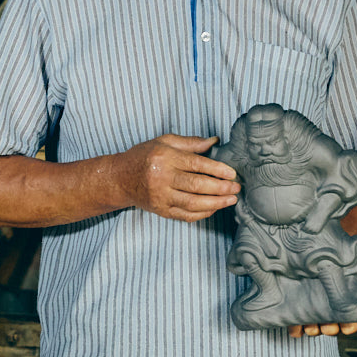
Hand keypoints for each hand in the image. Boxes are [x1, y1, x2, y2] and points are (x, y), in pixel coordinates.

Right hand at [115, 134, 239, 222]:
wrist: (120, 178)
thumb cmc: (143, 156)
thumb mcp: (163, 141)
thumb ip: (190, 142)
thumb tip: (214, 141)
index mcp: (164, 157)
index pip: (196, 164)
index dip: (217, 169)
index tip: (232, 173)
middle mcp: (162, 178)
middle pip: (196, 185)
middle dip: (220, 188)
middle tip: (237, 188)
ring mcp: (161, 197)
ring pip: (193, 203)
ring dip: (216, 203)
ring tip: (231, 199)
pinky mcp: (160, 210)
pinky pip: (185, 215)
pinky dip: (202, 214)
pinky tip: (215, 208)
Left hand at [289, 271, 356, 337]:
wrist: (320, 252)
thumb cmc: (344, 267)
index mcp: (344, 310)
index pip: (350, 325)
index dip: (349, 327)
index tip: (346, 327)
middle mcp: (329, 314)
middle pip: (331, 330)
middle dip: (330, 329)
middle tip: (327, 325)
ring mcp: (312, 313)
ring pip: (313, 330)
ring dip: (313, 330)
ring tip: (311, 324)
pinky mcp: (296, 311)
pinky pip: (295, 326)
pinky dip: (296, 329)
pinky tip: (296, 328)